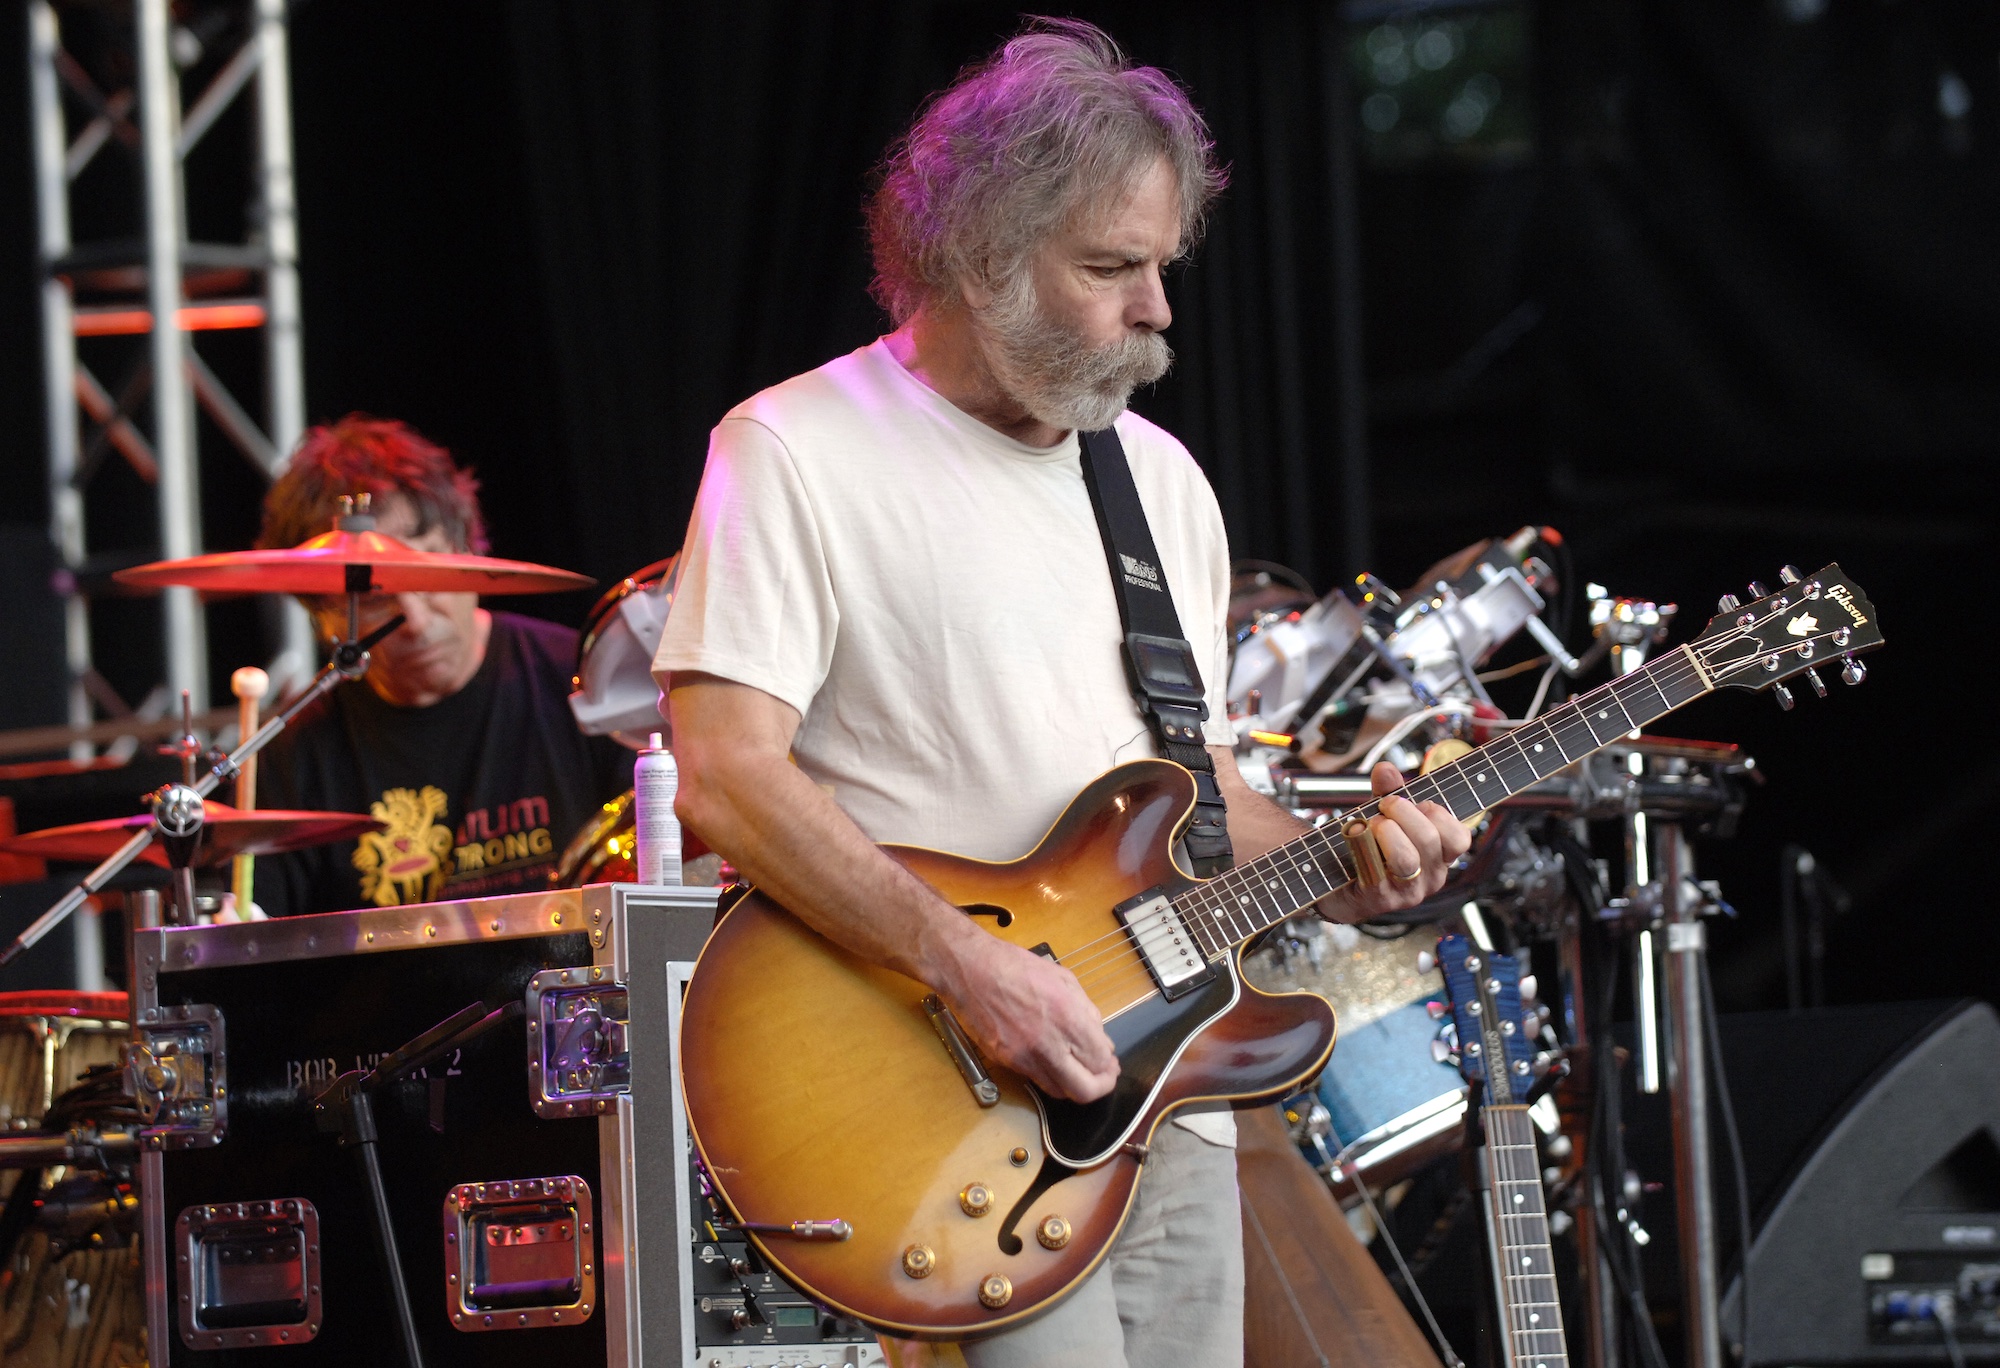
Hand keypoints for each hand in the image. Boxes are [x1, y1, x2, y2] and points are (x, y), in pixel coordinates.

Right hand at [936, 934, 1119, 1103]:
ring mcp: (1024, 1056)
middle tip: (1103, 1076)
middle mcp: (1047, 1044)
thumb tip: (1099, 1036)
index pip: (1100, 1062)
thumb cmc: (1013, 966)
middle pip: (1084, 1090)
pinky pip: (1036, 1079)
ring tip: (1079, 1070)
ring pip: (1059, 1092)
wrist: (970, 969)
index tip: (1110, 1062)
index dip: (1109, 1066)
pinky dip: (1051, 1076)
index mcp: (1067, 1018)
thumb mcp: (1062, 977)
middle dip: (1100, 1086)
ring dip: (1075, 1085)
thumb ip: (1085, 1010)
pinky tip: (1054, 1061)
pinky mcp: (1006, 1061)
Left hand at [1324, 762, 1471, 921]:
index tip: (1415, 802)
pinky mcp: (1380, 899)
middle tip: (1383, 805)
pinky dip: (1362, 847)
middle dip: (1403, 812)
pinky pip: (1375, 871)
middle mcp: (1431, 877)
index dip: (1436, 813)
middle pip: (1430, 839)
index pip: (1459, 838)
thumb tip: (1386, 769)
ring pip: (1406, 859)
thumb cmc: (1371, 848)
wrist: (1339, 884)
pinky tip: (1355, 836)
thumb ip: (1388, 791)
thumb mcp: (1385, 815)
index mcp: (1441, 856)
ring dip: (1385, 831)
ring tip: (1371, 823)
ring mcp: (1407, 892)